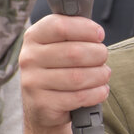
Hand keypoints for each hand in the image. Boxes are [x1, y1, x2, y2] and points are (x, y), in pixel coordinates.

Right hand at [18, 13, 110, 128]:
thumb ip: (73, 34)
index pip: (61, 26)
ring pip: (78, 77)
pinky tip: (100, 90)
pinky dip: (97, 93)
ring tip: (104, 74)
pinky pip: (79, 97)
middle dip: (98, 54)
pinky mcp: (43, 104)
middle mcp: (29, 58)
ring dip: (100, 75)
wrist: (42, 107)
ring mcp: (33, 83)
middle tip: (103, 58)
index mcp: (33, 37)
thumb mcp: (58, 46)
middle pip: (74, 52)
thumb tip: (96, 33)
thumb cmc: (57, 70)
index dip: (86, 29)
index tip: (99, 35)